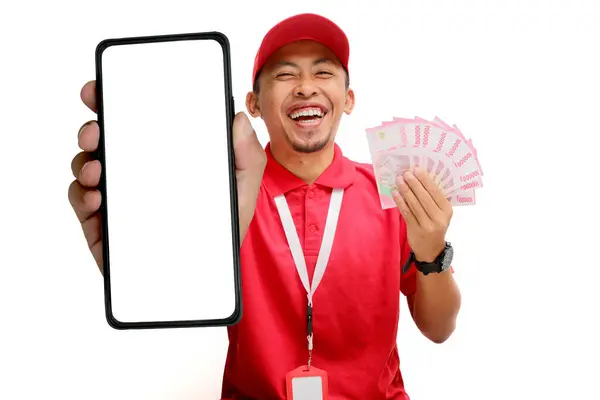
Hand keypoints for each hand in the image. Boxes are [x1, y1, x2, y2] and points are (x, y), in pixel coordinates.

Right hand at [68, 80, 266, 273]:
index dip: (115, 102)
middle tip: (95, 129)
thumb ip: (247, 157)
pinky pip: (81, 203)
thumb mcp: (241, 192)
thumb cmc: (221, 233)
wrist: (202, 280)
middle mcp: (136, 174)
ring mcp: (117, 198)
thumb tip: (239, 118)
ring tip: (96, 167)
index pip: (137, 124)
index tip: (102, 90)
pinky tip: (95, 198)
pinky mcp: (102, 226)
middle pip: (105, 141)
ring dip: (84, 161)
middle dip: (92, 128)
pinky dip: (81, 195)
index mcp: (165, 159)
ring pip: (87, 167)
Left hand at [392, 167, 452, 261]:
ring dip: (405, 190)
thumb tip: (420, 178)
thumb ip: (434, 199)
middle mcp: (439, 218)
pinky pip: (406, 213)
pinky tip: (395, 193)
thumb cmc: (435, 226)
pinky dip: (400, 202)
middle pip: (424, 197)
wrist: (431, 249)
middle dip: (413, 183)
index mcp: (447, 210)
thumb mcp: (441, 213)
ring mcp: (427, 225)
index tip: (416, 169)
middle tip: (406, 172)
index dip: (425, 179)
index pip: (435, 192)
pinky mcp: (415, 230)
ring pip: (414, 204)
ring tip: (399, 180)